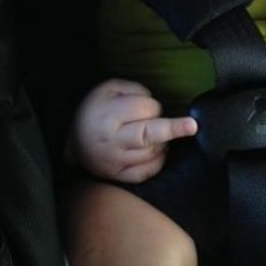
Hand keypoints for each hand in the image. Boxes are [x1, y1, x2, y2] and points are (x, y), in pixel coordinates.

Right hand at [68, 79, 197, 182]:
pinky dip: (158, 161)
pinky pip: (147, 171)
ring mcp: (115, 162)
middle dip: (173, 128)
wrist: (73, 138)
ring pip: (152, 152)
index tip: (150, 106)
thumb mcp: (110, 88)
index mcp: (108, 116)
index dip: (153, 106)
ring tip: (157, 133)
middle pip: (149, 135)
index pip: (144, 111)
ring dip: (163, 142)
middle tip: (192, 126)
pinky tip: (158, 150)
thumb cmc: (96, 108)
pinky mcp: (119, 176)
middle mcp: (112, 141)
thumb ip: (134, 91)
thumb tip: (155, 104)